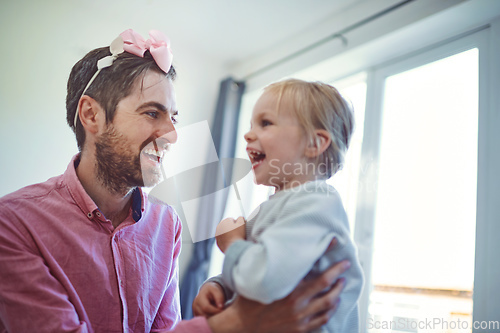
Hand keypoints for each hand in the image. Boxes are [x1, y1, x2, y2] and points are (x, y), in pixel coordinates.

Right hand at [192, 282, 225, 317]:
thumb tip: (220, 307)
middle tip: (220, 313)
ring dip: (211, 318)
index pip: (206, 307)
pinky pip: (202, 320)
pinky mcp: (196, 314)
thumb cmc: (212, 291)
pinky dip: (208, 319)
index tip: (222, 310)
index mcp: (199, 297)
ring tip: (217, 313)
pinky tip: (213, 315)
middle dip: (213, 315)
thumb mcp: (216, 290)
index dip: (214, 310)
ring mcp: (194, 310)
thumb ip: (219, 297)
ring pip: (203, 319)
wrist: (207, 291)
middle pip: (204, 314)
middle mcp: (195, 304)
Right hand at [208, 238, 348, 332]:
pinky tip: (333, 303)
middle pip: (325, 284)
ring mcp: (300, 317)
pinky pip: (322, 320)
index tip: (334, 241)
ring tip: (342, 283)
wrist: (241, 327)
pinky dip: (331, 311)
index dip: (324, 251)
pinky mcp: (300, 329)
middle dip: (337, 272)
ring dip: (337, 292)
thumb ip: (264, 262)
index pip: (310, 265)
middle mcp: (296, 302)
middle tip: (345, 263)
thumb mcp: (254, 277)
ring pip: (327, 303)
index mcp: (286, 286)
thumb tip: (266, 242)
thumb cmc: (248, 300)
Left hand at [215, 217, 245, 252]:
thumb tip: (239, 219)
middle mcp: (219, 228)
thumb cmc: (238, 235)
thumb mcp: (242, 223)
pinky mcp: (218, 244)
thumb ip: (240, 218)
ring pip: (225, 234)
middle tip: (238, 233)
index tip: (240, 228)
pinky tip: (233, 243)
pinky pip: (224, 241)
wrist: (234, 248)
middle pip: (227, 227)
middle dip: (232, 229)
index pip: (231, 220)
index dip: (237, 224)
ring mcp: (218, 236)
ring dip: (229, 235)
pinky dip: (227, 241)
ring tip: (236, 239)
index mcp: (224, 222)